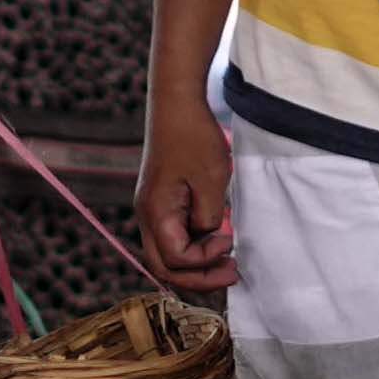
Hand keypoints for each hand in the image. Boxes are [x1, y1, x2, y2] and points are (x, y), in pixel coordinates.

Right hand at [136, 92, 238, 292]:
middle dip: (198, 276)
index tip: (228, 240)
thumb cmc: (192, 136)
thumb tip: (209, 235)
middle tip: (231, 272)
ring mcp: (152, 207)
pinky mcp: (161, 199)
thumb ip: (210, 217)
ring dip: (197, 261)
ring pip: (168, 253)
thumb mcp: (211, 180)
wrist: (176, 102)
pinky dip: (194, 243)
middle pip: (165, 266)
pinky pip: (173, 234)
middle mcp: (147, 215)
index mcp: (155, 212)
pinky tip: (216, 233)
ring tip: (226, 257)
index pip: (175, 259)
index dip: (205, 260)